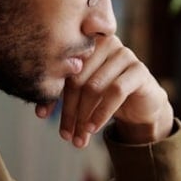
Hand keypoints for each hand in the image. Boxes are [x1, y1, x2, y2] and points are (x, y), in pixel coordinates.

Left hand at [35, 35, 172, 146]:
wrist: (142, 105)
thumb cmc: (106, 96)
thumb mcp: (82, 94)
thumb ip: (63, 94)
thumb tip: (39, 113)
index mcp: (86, 42)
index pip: (62, 68)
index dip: (50, 93)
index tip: (41, 116)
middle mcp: (105, 43)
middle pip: (77, 78)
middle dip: (69, 111)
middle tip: (65, 134)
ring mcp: (124, 54)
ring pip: (94, 87)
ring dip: (83, 116)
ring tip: (78, 138)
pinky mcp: (139, 70)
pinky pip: (115, 91)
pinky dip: (102, 113)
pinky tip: (93, 128)